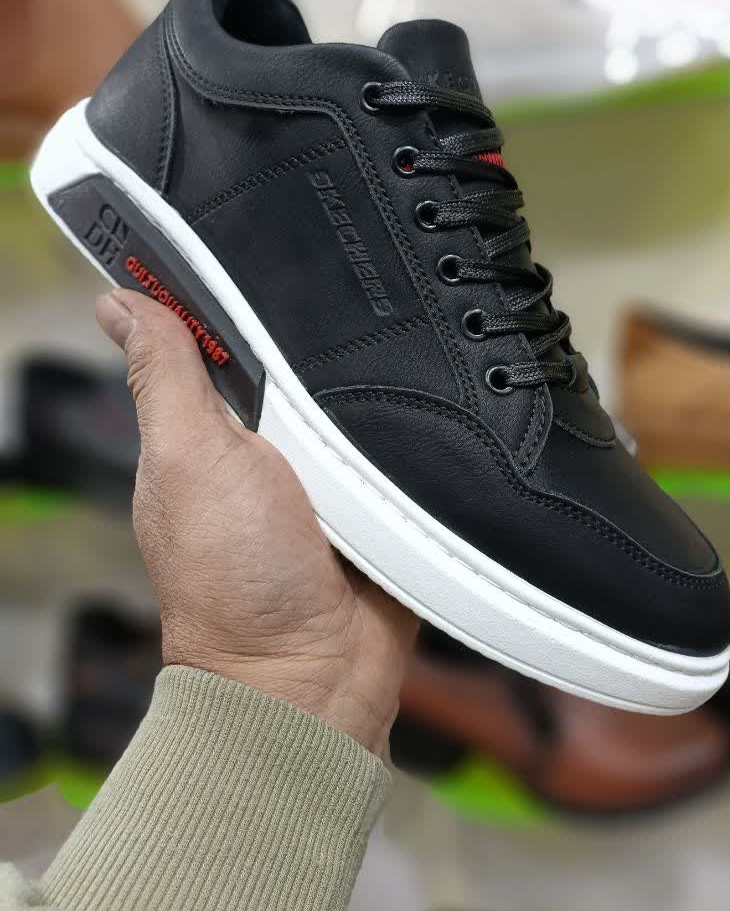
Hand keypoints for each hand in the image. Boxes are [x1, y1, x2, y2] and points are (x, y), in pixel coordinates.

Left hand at [97, 288, 417, 752]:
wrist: (318, 677)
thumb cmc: (233, 583)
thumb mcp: (188, 462)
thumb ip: (166, 381)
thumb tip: (119, 301)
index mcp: (209, 430)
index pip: (223, 335)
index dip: (235, 289)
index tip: (261, 232)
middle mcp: (270, 446)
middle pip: (300, 358)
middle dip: (322, 331)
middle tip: (351, 286)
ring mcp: (332, 472)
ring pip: (360, 392)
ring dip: (376, 376)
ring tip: (398, 337)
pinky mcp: (385, 496)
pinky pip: (406, 439)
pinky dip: (414, 422)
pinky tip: (429, 388)